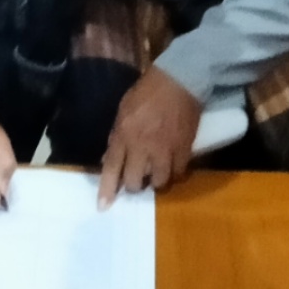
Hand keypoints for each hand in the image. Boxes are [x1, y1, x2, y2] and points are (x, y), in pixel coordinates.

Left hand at [98, 66, 200, 206]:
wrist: (179, 81)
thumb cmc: (147, 92)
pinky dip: (175, 174)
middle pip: (136, 181)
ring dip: (156, 182)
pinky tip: (173, 169)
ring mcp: (165, 150)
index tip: (103, 207)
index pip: (112, 168)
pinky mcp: (185, 149)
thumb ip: (116, 136)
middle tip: (137, 179)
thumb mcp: (123, 110)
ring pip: (160, 182)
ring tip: (156, 175)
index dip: (107, 189)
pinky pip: (180, 173)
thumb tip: (109, 159)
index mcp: (124, 134)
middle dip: (134, 185)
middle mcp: (143, 146)